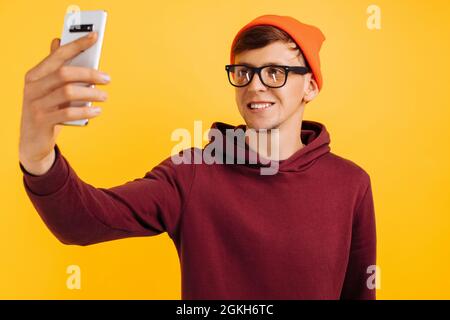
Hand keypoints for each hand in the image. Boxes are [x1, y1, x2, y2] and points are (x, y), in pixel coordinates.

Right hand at [19, 31, 109, 174]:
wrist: (32, 141)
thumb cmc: (46, 110)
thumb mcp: (48, 89)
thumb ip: (55, 68)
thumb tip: (59, 42)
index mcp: (35, 75)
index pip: (58, 55)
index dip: (77, 44)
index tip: (95, 36)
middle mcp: (32, 87)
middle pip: (65, 73)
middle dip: (90, 73)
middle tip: (107, 78)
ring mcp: (36, 104)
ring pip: (68, 92)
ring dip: (91, 93)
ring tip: (105, 96)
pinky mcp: (42, 121)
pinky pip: (68, 113)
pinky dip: (86, 111)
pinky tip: (97, 111)